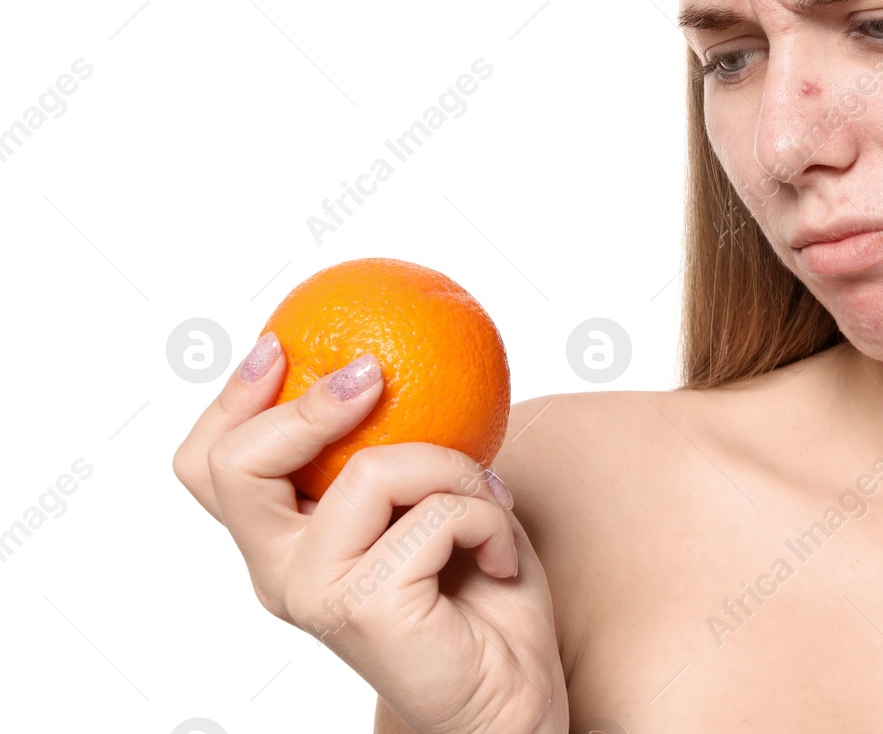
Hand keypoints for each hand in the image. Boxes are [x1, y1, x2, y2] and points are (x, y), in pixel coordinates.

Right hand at [172, 337, 566, 733]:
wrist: (513, 693)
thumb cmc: (478, 592)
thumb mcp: (436, 498)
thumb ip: (404, 448)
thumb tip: (404, 359)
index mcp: (286, 540)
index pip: (215, 467)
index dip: (230, 401)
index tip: (280, 343)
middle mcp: (280, 571)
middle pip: (237, 465)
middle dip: (305, 405)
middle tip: (373, 377)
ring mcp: (314, 592)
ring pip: (370, 471)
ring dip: (451, 468)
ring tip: (487, 500)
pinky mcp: (362, 608)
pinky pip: (434, 514)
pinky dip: (485, 517)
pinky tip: (499, 554)